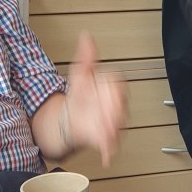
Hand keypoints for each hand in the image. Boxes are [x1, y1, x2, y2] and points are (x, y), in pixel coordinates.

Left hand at [63, 32, 125, 165]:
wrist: (70, 118)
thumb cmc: (80, 95)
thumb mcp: (80, 74)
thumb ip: (85, 57)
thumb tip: (86, 36)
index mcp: (112, 88)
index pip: (118, 85)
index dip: (113, 87)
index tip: (106, 86)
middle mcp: (115, 106)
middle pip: (120, 108)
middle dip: (115, 111)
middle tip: (106, 113)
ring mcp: (113, 123)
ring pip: (117, 126)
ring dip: (112, 130)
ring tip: (105, 131)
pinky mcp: (106, 138)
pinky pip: (111, 145)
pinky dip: (109, 150)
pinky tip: (106, 155)